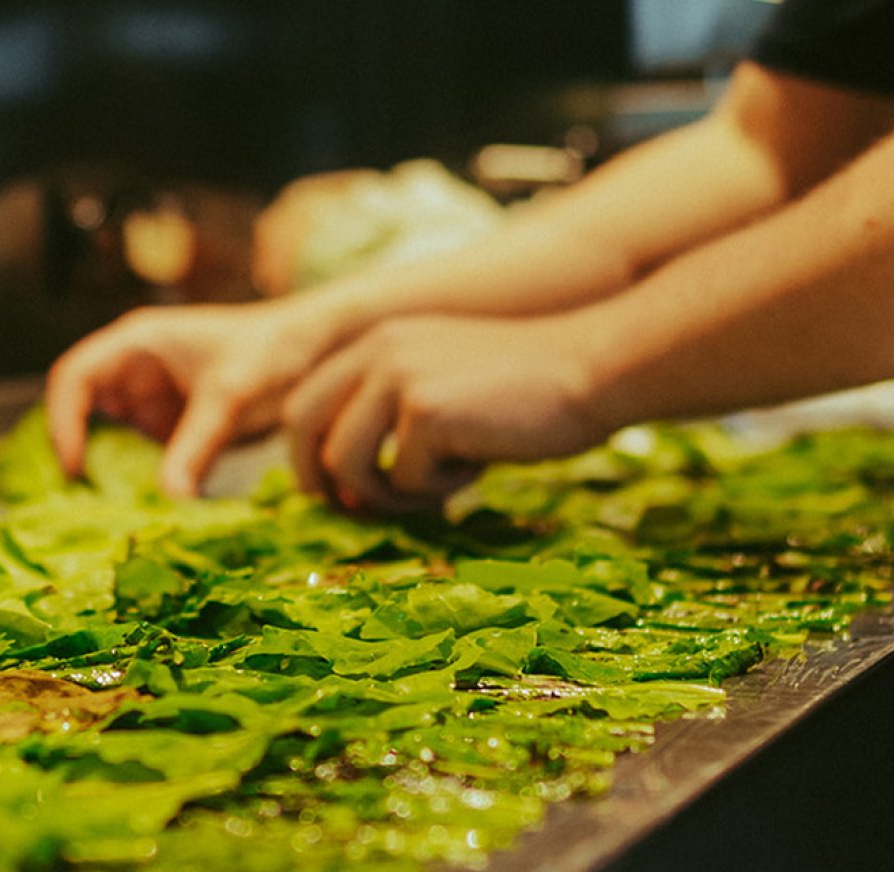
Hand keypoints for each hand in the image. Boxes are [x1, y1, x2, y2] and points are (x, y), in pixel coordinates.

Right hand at [45, 300, 331, 496]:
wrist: (315, 351)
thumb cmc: (272, 351)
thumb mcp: (231, 396)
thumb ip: (196, 446)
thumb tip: (169, 500)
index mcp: (137, 343)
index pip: (74, 378)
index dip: (63, 421)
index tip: (75, 467)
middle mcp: (134, 371)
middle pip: (82, 412)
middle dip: (76, 454)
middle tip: (78, 504)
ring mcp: (151, 401)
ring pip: (109, 441)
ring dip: (106, 475)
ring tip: (105, 518)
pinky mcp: (172, 429)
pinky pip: (143, 459)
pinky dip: (138, 485)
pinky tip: (142, 514)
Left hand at [282, 313, 611, 511]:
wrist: (591, 368)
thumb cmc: (523, 388)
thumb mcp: (441, 383)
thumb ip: (389, 416)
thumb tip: (344, 489)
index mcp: (375, 340)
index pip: (303, 400)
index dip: (307, 454)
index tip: (333, 490)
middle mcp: (376, 350)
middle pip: (302, 429)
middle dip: (321, 481)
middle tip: (354, 510)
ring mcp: (397, 377)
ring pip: (345, 463)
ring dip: (385, 494)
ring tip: (436, 490)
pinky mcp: (425, 411)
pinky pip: (404, 478)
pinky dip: (438, 490)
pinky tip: (478, 466)